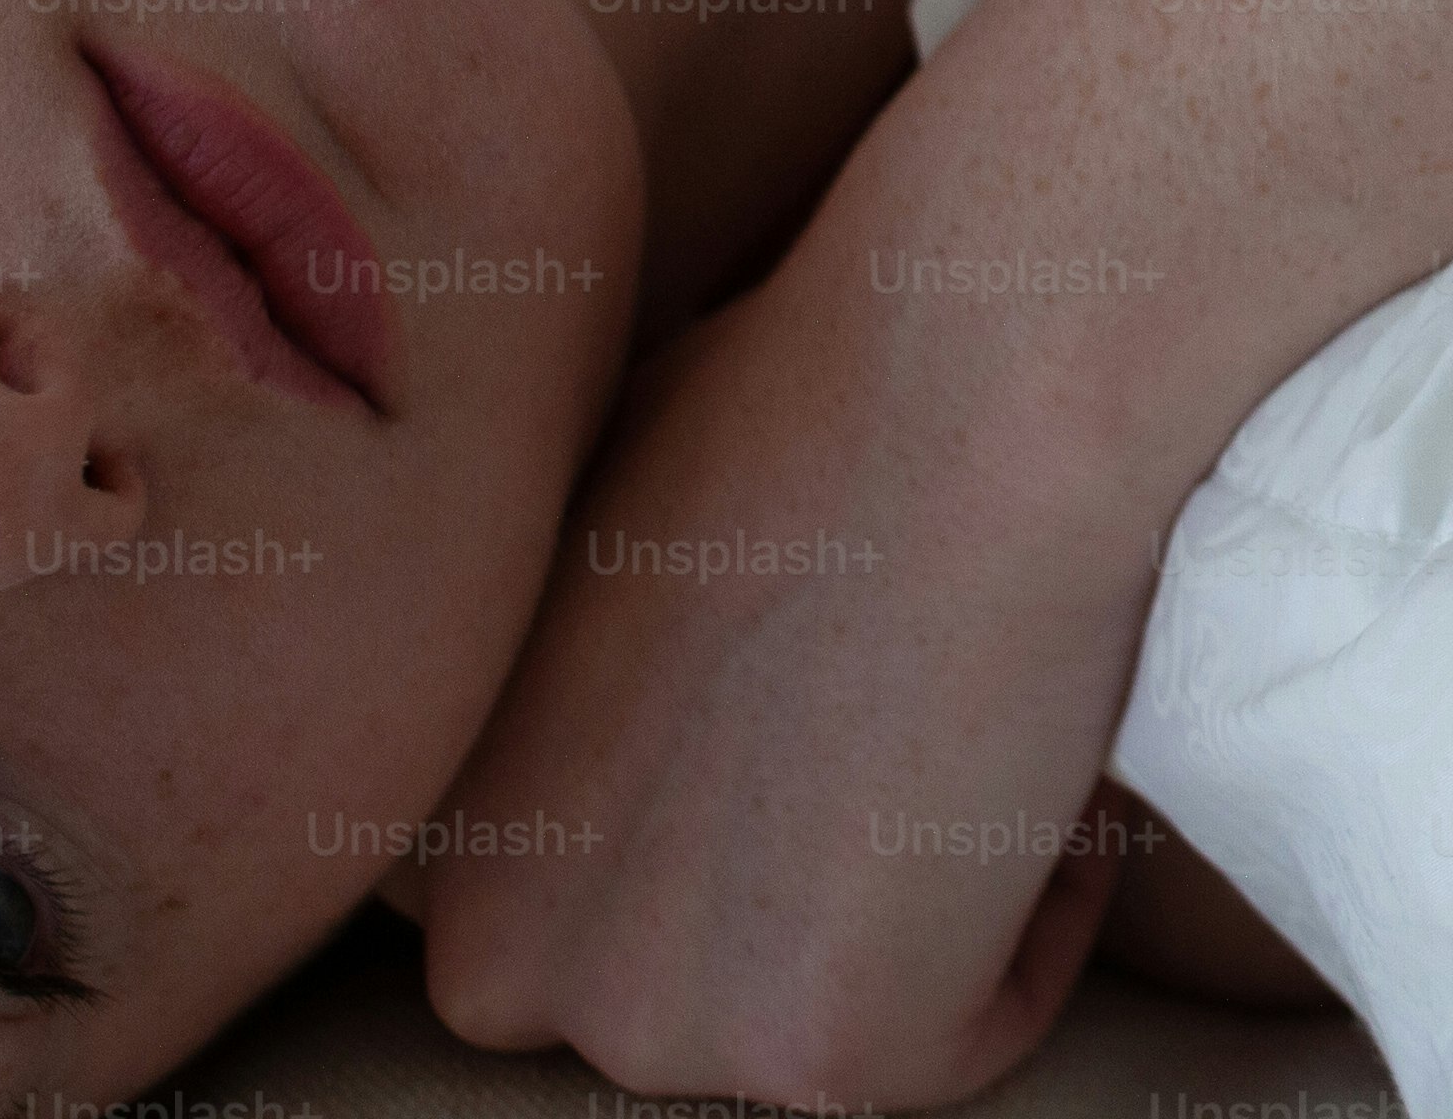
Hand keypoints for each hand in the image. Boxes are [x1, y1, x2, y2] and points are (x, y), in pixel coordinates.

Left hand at [414, 202, 1170, 1107]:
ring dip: (905, 920)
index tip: (783, 717)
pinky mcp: (831, 1064)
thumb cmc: (796, 400)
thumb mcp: (582, 542)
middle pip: (680, 990)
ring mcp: (658, 1031)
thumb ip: (553, 687)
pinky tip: (1026, 774)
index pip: (562, 917)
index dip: (694, 824)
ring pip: (815, 1023)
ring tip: (957, 735)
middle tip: (887, 729)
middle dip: (783, 898)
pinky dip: (1026, 930)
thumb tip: (612, 714)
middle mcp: (498, 966)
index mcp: (425, 841)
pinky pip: (963, 1033)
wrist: (960, 402)